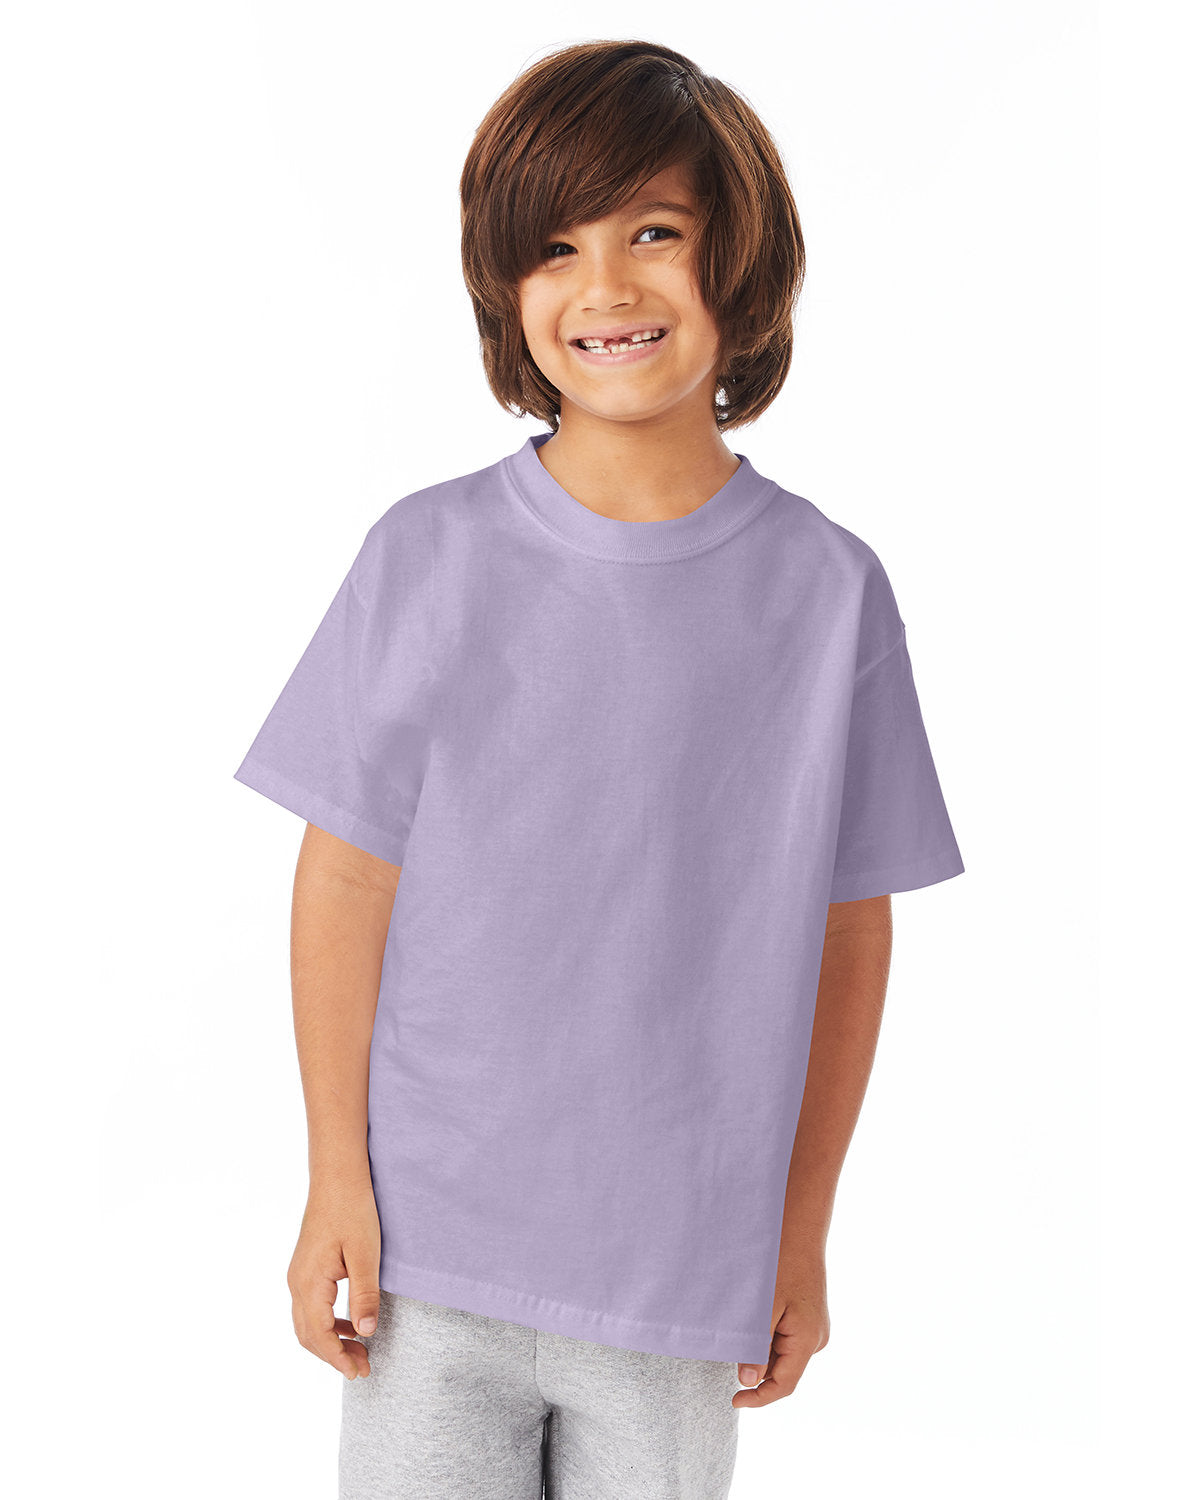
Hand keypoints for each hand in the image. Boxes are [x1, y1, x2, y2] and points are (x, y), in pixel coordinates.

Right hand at [287, 1176, 381, 1379]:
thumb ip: (365, 1295)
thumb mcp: (365, 1254)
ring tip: (359, 1352)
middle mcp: (297, 1282)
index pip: (319, 1335)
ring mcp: (298, 1275)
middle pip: (308, 1335)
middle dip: (334, 1356)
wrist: (337, 1176)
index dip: (338, 1358)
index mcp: (309, 1282)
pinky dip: (329, 1323)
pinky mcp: (306, 1268)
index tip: (359, 1372)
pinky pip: (311, 1307)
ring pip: (307, 1323)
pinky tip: (351, 1325)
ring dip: (331, 1341)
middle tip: (363, 1368)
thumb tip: (365, 1333)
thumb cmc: (353, 1209)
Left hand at [732, 1251, 829, 1407]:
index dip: (759, 1398)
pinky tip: (754, 1318)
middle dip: (756, 1370)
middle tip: (729, 1353)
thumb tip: (748, 1380)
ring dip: (760, 1351)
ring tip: (741, 1326)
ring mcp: (815, 1328)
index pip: (784, 1385)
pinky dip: (767, 1338)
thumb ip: (756, 1346)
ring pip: (783, 1355)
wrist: (799, 1228)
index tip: (734, 1399)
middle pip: (783, 1371)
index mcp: (808, 1340)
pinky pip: (786, 1339)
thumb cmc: (781, 1262)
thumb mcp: (763, 1306)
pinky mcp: (809, 1318)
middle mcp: (817, 1338)